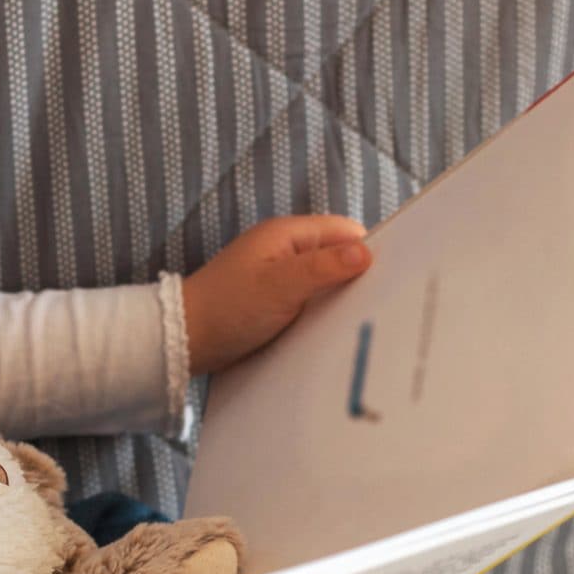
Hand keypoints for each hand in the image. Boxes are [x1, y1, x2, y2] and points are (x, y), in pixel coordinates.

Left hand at [181, 214, 372, 374]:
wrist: (183, 341)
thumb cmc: (226, 308)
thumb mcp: (280, 286)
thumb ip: (323, 268)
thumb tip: (366, 253)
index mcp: (287, 235)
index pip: (344, 232)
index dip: (367, 251)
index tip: (389, 278)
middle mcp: (285, 252)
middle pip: (338, 257)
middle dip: (356, 278)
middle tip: (378, 306)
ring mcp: (280, 278)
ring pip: (326, 283)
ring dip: (338, 301)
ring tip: (358, 323)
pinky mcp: (275, 303)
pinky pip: (310, 303)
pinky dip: (321, 315)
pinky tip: (330, 333)